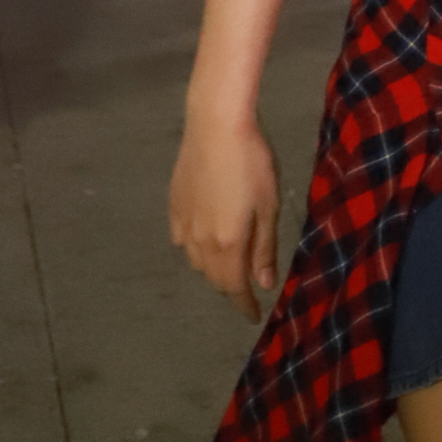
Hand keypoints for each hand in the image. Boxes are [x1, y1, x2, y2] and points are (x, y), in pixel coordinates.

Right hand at [169, 112, 281, 322]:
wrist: (216, 126)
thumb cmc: (252, 162)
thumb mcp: (268, 205)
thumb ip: (264, 247)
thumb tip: (264, 284)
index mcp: (227, 244)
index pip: (234, 288)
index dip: (244, 305)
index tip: (254, 316)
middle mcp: (199, 242)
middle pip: (214, 277)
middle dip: (230, 287)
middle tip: (247, 287)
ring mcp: (183, 224)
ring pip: (197, 262)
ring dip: (214, 268)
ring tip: (230, 262)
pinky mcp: (173, 206)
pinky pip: (183, 241)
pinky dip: (196, 248)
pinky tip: (205, 238)